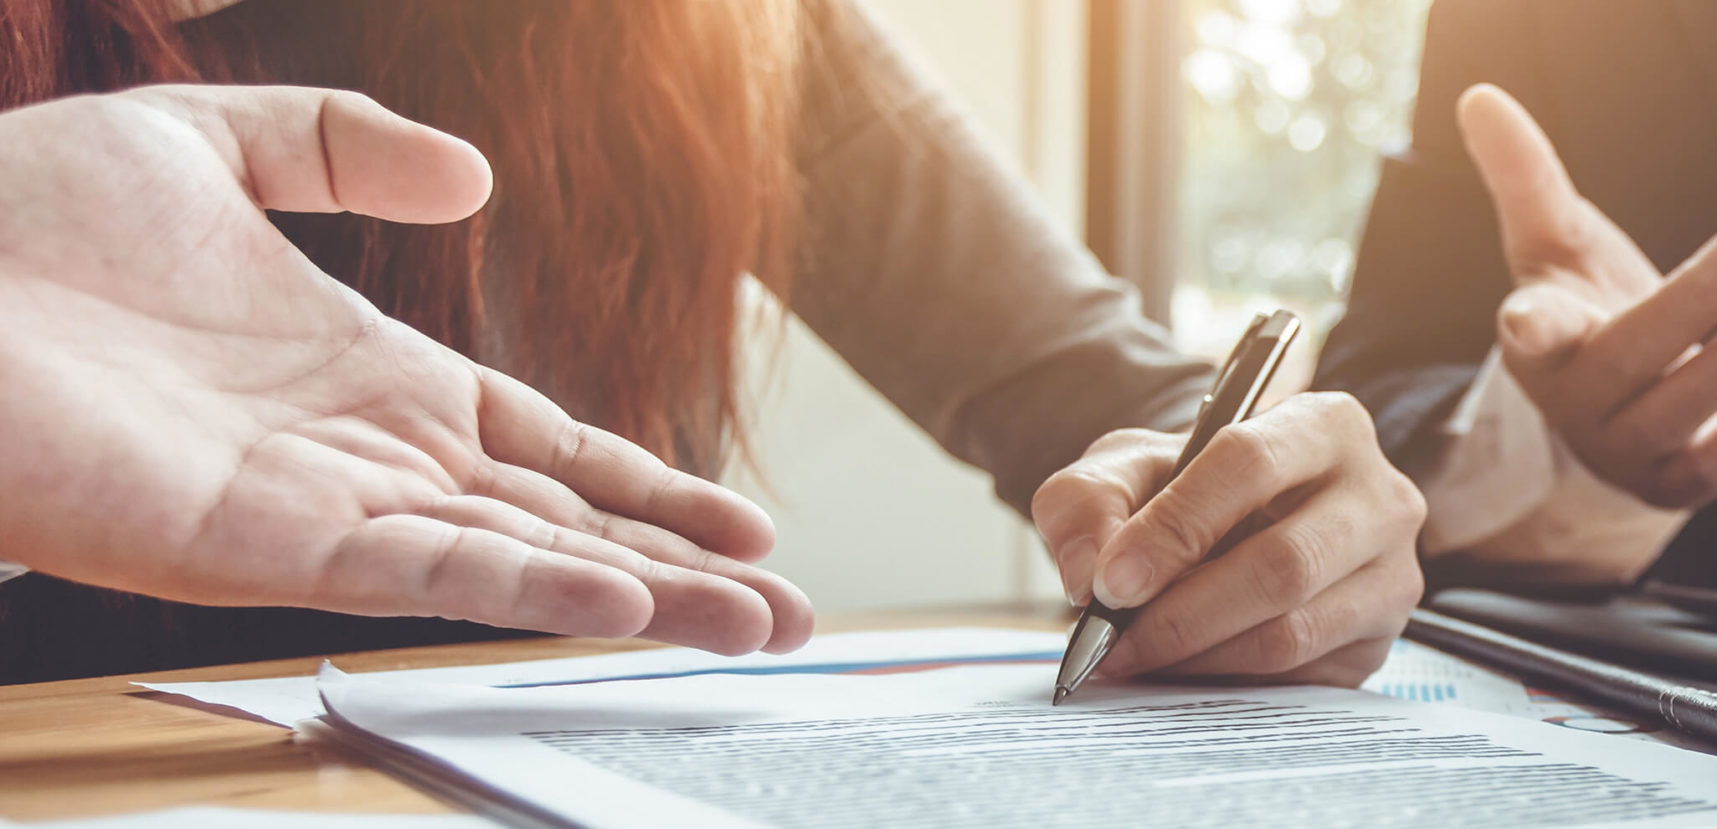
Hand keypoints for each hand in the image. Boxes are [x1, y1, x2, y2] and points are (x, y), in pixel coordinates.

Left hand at [0, 86, 810, 653]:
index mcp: (364, 375)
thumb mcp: (197, 144)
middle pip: (562, 524)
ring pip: (522, 563)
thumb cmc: (7, 223)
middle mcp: (362, 457)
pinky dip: (526, 592)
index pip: (541, 447)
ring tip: (760, 626)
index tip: (742, 522)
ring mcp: (322, 508)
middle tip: (795, 613)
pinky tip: (622, 605)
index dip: (647, 484)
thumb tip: (470, 175)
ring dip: (647, 598)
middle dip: (686, 570)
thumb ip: (338, 148)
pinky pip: (424, 576)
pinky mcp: (265, 546)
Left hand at [1033, 393, 1425, 686]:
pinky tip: (1185, 670)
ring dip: (1199, 656)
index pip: (1250, 464)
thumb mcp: (1130, 468)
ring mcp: (1392, 572)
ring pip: (1292, 631)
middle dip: (1183, 613)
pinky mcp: (1380, 639)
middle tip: (1114, 642)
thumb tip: (1091, 573)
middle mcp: (1379, 495)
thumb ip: (1089, 498)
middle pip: (1282, 564)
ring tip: (1138, 658)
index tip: (1112, 582)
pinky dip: (1228, 681)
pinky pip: (1300, 676)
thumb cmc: (1193, 490)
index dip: (1175, 527)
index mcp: (1324, 424)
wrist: (1243, 530)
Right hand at [1458, 84, 1716, 510]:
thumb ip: (1525, 175)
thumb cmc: (1582, 305)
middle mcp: (1575, 402)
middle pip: (1631, 359)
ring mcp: (1623, 449)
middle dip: (1696, 301)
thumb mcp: (1554, 241)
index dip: (1532, 327)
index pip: (1531, 333)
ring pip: (1678, 415)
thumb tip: (1480, 96)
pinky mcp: (1671, 483)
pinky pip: (1715, 466)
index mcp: (1537, 340)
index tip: (1524, 318)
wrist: (1610, 404)